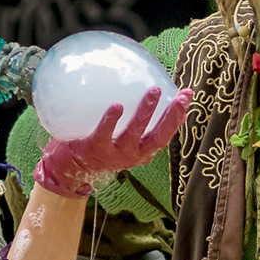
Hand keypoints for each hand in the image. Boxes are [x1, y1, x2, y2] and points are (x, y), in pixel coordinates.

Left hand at [34, 86, 192, 198]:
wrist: (71, 167)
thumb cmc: (101, 145)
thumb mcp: (123, 136)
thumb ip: (139, 121)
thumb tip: (155, 92)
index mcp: (143, 150)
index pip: (166, 133)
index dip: (178, 116)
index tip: (188, 95)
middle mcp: (132, 155)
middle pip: (157, 137)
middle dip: (170, 117)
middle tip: (180, 97)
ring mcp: (114, 154)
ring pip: (134, 134)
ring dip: (145, 113)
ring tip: (153, 92)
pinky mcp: (95, 150)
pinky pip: (104, 134)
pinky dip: (111, 120)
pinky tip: (117, 105)